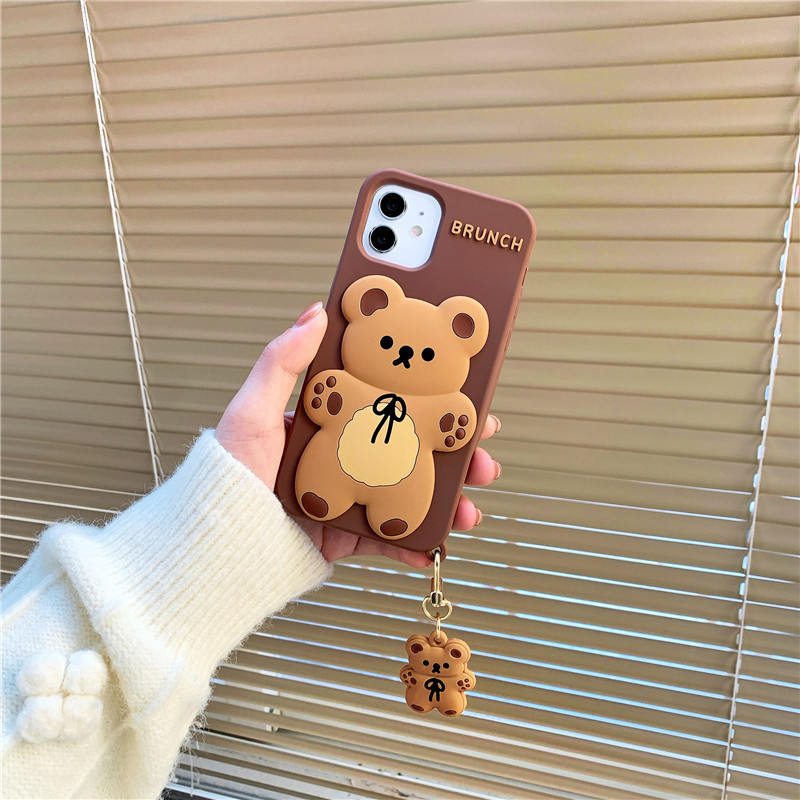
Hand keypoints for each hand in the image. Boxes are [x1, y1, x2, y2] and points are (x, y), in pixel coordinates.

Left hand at [215, 302, 503, 567]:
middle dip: (454, 449)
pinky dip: (417, 543)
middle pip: (411, 446)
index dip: (428, 395)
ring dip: (448, 499)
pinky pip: (391, 537)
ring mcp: (351, 496)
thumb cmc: (228, 476)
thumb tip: (315, 313)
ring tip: (468, 507)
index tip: (463, 390)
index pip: (388, 399)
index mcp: (328, 421)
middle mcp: (344, 455)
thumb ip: (281, 362)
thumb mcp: (253, 410)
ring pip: (412, 492)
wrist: (220, 546)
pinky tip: (436, 543)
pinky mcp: (349, 534)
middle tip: (481, 447)